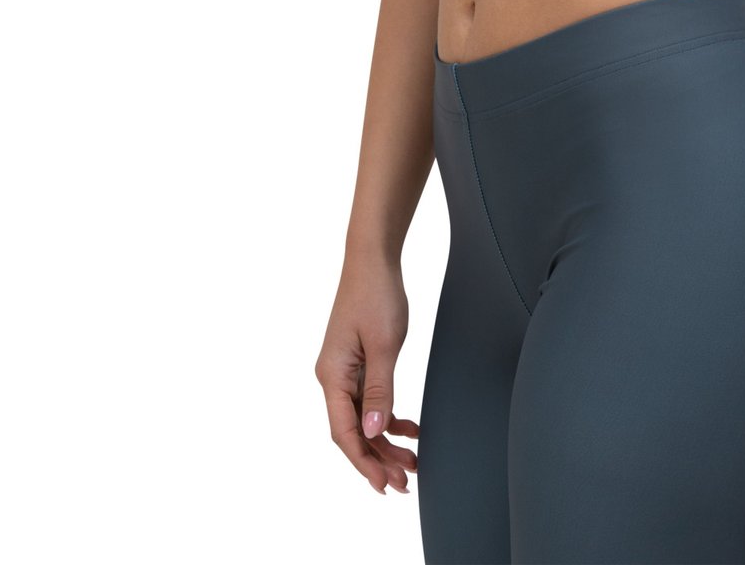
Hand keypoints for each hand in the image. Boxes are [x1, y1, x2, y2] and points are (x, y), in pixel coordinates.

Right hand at [315, 253, 420, 494]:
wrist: (373, 259)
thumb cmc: (377, 295)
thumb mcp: (383, 345)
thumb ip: (379, 391)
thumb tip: (372, 433)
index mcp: (332, 376)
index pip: (344, 433)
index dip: (364, 462)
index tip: (385, 485)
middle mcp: (332, 377)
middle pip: (353, 431)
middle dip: (378, 459)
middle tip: (406, 482)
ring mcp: (343, 371)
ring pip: (362, 419)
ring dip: (385, 442)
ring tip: (412, 463)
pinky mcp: (357, 362)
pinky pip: (369, 401)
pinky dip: (388, 418)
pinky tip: (410, 429)